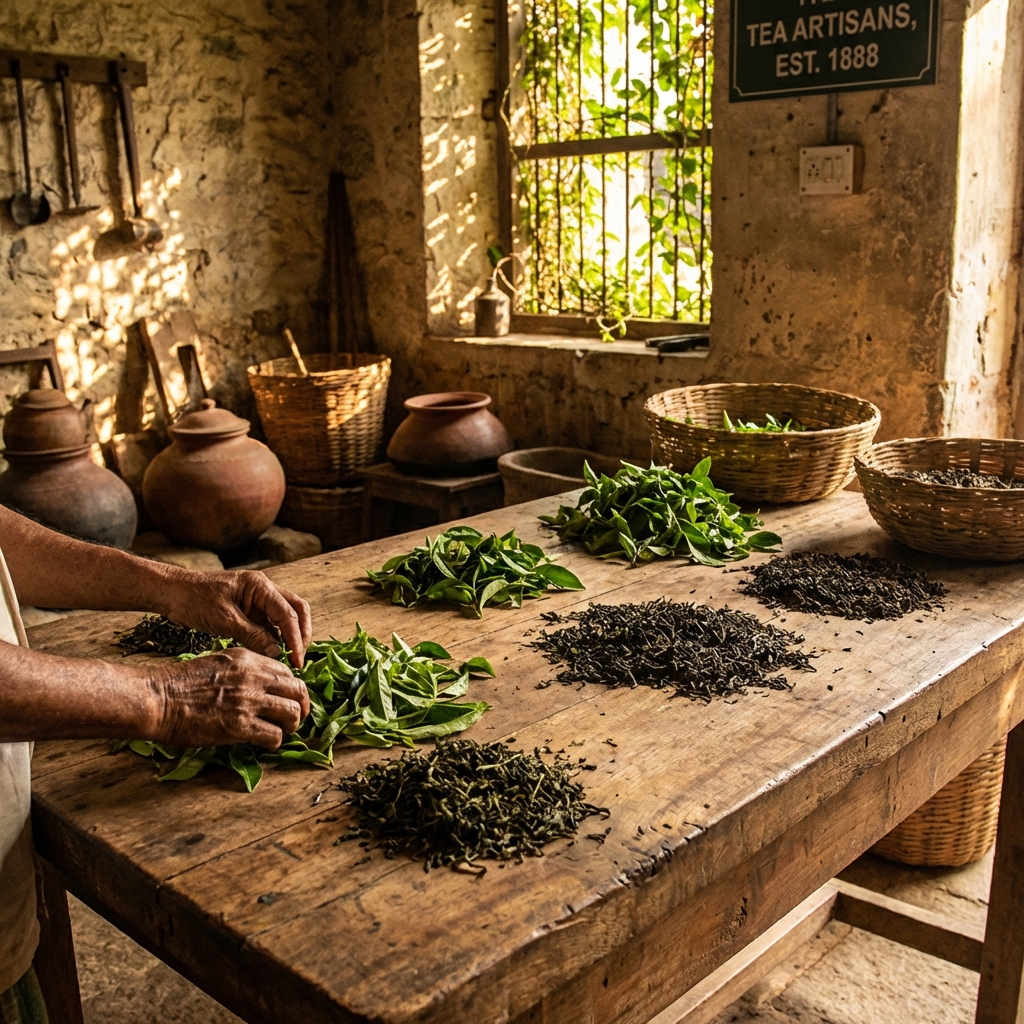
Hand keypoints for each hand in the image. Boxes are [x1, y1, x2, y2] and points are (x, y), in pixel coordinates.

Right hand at [149, 648, 310, 749]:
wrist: (159, 699)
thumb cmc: (181, 683)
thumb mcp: (219, 662)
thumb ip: (244, 671)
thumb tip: (261, 685)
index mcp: (249, 660)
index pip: (287, 672)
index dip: (292, 688)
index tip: (289, 699)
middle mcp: (254, 677)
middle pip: (298, 691)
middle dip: (302, 706)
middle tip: (296, 718)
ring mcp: (248, 701)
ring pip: (292, 713)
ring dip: (291, 726)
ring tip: (282, 732)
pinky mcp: (240, 726)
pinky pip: (273, 735)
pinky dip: (274, 742)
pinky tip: (266, 743)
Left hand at [159, 570, 311, 667]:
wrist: (172, 594)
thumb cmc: (194, 600)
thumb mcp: (223, 619)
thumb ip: (252, 635)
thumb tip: (277, 654)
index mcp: (260, 586)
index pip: (289, 613)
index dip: (296, 638)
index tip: (296, 661)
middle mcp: (264, 591)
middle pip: (297, 611)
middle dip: (302, 635)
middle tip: (298, 660)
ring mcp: (258, 601)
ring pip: (285, 619)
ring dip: (290, 638)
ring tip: (288, 661)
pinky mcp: (250, 613)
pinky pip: (270, 627)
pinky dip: (275, 640)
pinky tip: (272, 656)